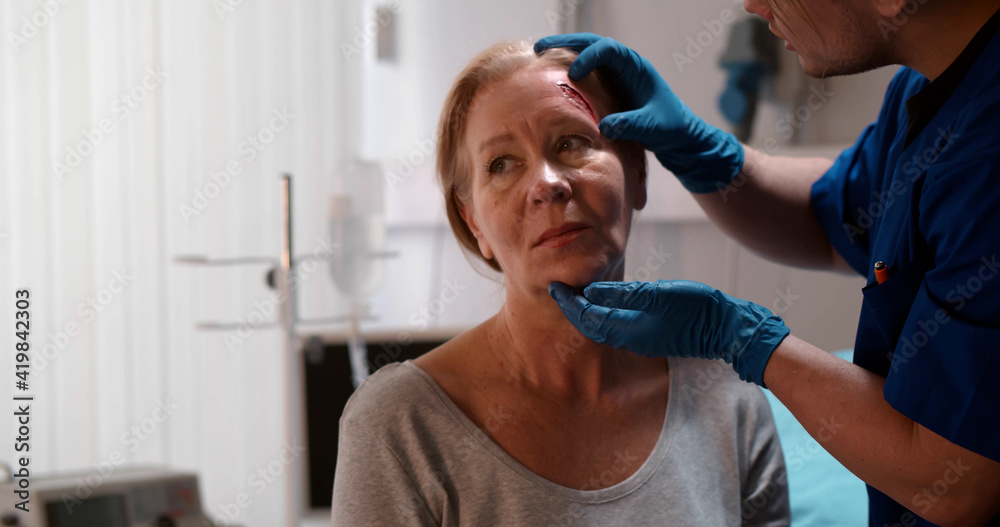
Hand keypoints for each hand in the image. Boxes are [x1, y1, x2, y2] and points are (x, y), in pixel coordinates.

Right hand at [534, 33, 743, 192]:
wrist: (681, 138)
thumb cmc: (672, 129)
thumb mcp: (653, 127)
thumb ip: (631, 124)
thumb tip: (604, 126)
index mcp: (636, 68)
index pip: (609, 50)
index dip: (589, 56)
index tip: (573, 73)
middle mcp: (624, 67)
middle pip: (592, 44)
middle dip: (566, 43)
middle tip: (539, 48)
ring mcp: (616, 77)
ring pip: (587, 56)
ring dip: (564, 54)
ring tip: (538, 57)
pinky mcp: (610, 90)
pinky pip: (587, 75)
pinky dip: (568, 72)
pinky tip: (551, 79)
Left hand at [548, 280, 789, 386]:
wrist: (727, 328)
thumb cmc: (697, 308)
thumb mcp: (660, 294)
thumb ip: (625, 294)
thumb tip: (591, 290)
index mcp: (629, 329)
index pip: (588, 317)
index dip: (569, 303)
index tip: (554, 287)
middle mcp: (630, 339)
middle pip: (591, 325)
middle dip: (573, 308)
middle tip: (557, 289)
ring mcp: (640, 339)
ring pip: (603, 327)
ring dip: (586, 312)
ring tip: (574, 293)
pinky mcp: (650, 335)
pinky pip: (616, 327)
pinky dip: (603, 315)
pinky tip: (603, 302)